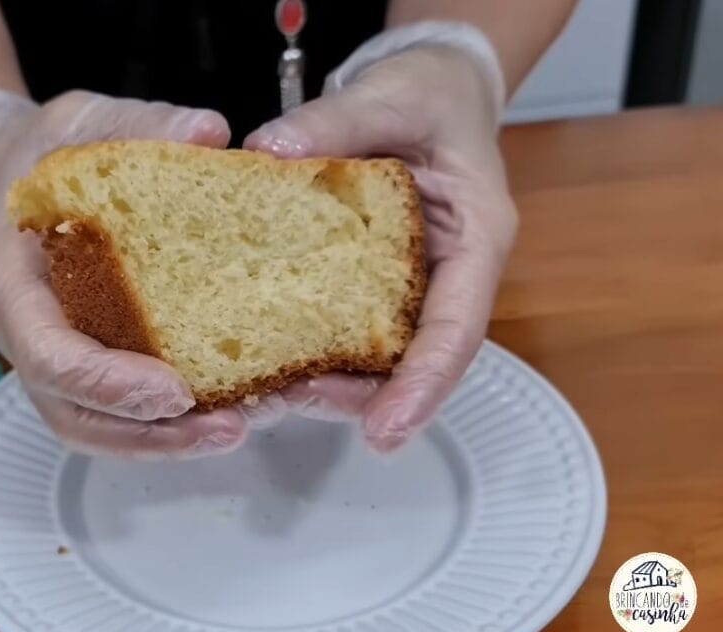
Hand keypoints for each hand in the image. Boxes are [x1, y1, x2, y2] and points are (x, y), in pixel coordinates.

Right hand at [0, 89, 273, 457]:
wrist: (9, 175)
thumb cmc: (42, 151)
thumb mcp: (83, 120)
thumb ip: (138, 123)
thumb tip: (211, 131)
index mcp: (12, 281)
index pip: (46, 352)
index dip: (106, 382)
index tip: (173, 390)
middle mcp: (25, 334)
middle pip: (71, 413)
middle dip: (148, 435)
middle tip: (227, 428)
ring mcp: (50, 357)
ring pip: (94, 428)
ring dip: (164, 442)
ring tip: (240, 428)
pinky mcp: (83, 363)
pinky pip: (115, 414)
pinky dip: (166, 425)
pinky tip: (228, 409)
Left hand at [245, 45, 518, 450]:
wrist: (431, 90)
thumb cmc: (429, 95)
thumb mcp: (392, 96)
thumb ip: (338, 120)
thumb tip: (272, 152)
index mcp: (474, 239)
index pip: (457, 327)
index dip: (424, 384)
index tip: (388, 430)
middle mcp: (446, 275)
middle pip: (415, 359)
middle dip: (363, 396)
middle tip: (298, 401)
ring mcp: (410, 284)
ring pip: (379, 354)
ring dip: (332, 381)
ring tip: (273, 390)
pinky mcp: (372, 282)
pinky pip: (347, 325)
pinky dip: (313, 345)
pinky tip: (267, 352)